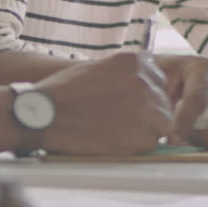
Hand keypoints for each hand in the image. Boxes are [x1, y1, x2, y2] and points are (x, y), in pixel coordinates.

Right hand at [37, 53, 174, 154]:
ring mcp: (145, 108)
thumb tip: (138, 83)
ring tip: (118, 131)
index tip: (129, 103)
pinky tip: (114, 140)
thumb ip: (122, 73)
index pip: (157, 79)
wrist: (44, 115)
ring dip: (146, 128)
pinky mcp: (140, 135)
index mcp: (133, 61)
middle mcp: (144, 82)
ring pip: (162, 122)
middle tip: (122, 120)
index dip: (145, 94)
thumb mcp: (95, 67)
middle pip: (163, 101)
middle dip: (148, 112)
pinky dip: (136, 144)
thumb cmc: (62, 93)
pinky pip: (151, 142)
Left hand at [153, 55, 207, 145]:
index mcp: (200, 69)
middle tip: (187, 141)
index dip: (185, 122)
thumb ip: (154, 102)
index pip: (199, 99)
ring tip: (198, 141)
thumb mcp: (147, 83)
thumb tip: (164, 132)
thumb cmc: (152, 81)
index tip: (172, 138)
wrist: (157, 76)